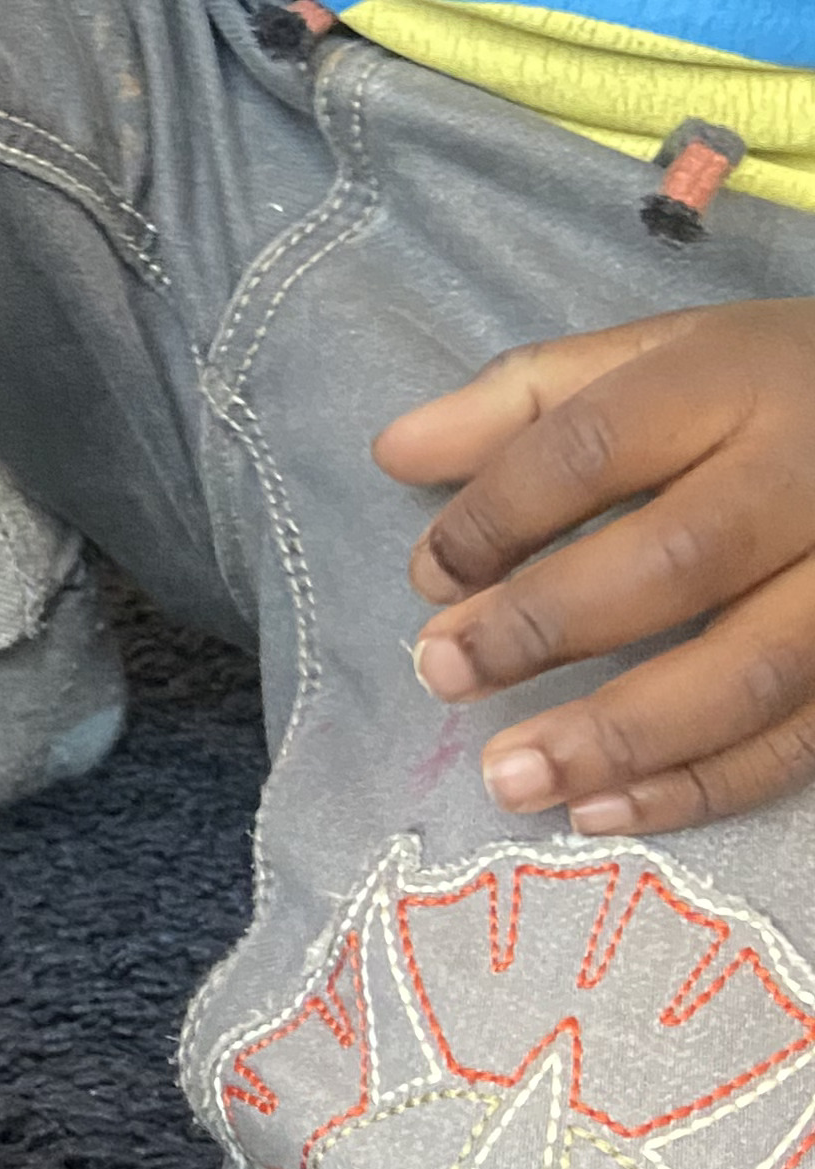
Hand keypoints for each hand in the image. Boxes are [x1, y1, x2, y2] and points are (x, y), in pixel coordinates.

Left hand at [375, 300, 814, 834]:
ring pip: (748, 671)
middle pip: (675, 561)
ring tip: (510, 779)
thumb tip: (394, 452)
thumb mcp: (659, 356)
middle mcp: (811, 477)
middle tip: (444, 675)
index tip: (429, 575)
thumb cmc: (773, 387)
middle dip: (544, 627)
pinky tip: (600, 812)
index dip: (498, 515)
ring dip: (618, 737)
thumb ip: (525, 401)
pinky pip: (799, 740)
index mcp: (734, 382)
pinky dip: (698, 787)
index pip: (596, 446)